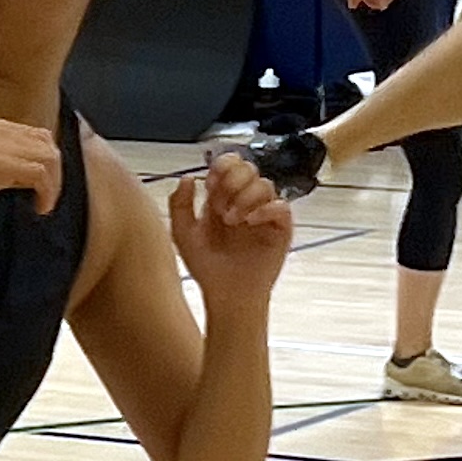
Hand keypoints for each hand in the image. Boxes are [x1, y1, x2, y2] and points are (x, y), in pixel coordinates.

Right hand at [0, 118, 61, 216]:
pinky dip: (47, 193)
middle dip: (55, 174)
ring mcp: (1, 146)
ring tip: (44, 205)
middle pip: (48, 146)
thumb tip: (31, 179)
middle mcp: (2, 131)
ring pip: (49, 159)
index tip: (44, 187)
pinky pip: (40, 174)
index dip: (48, 162)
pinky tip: (39, 208)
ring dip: (53, 185)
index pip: (39, 136)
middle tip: (47, 198)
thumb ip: (7, 166)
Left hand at [168, 154, 291, 308]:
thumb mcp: (184, 235)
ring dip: (245, 198)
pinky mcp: (281, 228)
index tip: (210, 185)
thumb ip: (179, 205)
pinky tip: (249, 222)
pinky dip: (265, 209)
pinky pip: (282, 206)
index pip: (230, 165)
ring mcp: (264, 213)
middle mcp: (246, 201)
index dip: (222, 166)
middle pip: (249, 168)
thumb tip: (187, 177)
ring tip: (231, 221)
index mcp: (223, 197)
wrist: (226, 295)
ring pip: (265, 184)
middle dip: (232, 182)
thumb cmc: (207, 267)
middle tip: (219, 206)